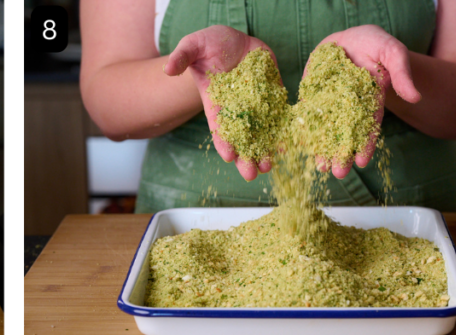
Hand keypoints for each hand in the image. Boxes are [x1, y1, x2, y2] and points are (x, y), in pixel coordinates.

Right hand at [163, 25, 278, 180]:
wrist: (233, 39)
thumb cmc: (208, 43)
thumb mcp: (193, 45)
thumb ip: (181, 56)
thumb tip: (168, 69)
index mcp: (215, 100)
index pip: (218, 124)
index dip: (223, 141)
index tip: (229, 157)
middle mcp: (235, 106)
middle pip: (240, 136)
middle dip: (245, 155)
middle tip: (251, 174)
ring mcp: (255, 101)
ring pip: (261, 131)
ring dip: (264, 150)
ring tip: (268, 167)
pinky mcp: (272, 93)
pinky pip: (278, 115)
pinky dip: (282, 131)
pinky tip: (287, 147)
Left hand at [310, 25, 420, 178]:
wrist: (349, 38)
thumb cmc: (375, 44)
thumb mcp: (392, 51)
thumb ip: (401, 73)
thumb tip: (415, 97)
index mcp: (370, 100)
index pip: (369, 125)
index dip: (365, 144)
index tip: (362, 162)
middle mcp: (349, 106)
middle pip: (346, 133)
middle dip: (342, 153)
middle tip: (338, 173)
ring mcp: (329, 102)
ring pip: (325, 128)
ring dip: (323, 148)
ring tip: (320, 168)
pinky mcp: (312, 95)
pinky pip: (306, 115)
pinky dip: (303, 130)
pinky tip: (300, 146)